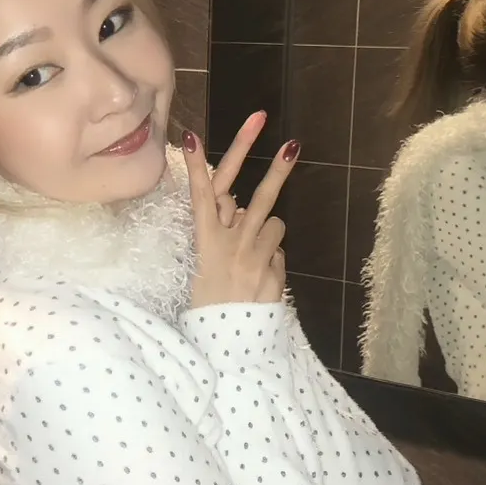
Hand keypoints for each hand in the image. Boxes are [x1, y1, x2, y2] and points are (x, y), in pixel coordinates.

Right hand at [182, 125, 296, 306]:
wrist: (226, 347)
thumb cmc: (208, 305)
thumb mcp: (202, 266)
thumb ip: (220, 232)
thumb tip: (239, 207)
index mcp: (206, 244)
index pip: (201, 197)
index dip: (197, 166)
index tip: (192, 137)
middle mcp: (233, 248)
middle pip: (260, 200)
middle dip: (278, 171)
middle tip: (293, 145)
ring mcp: (257, 261)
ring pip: (274, 224)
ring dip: (266, 233)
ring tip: (251, 258)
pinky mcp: (275, 276)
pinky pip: (279, 254)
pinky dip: (271, 261)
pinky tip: (257, 281)